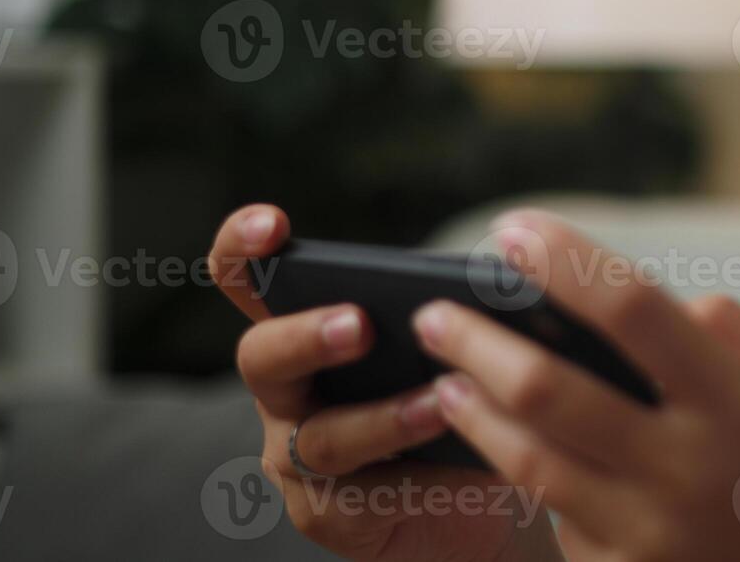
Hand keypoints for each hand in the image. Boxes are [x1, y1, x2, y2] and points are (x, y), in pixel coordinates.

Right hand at [208, 205, 563, 561]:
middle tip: (359, 324)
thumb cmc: (451, 399)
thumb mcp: (448, 346)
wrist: (472, 499)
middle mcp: (284, 392)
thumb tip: (496, 283)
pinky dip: (423, 476)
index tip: (273, 224)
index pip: (245, 280)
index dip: (242, 248)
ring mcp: (296, 457)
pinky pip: (367, 494)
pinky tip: (469, 460)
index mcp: (301, 330)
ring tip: (442, 400)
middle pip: (262, 358)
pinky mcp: (329, 514)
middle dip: (307, 337)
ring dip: (385, 416)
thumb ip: (448, 312)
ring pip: (324, 436)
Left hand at [411, 209, 739, 561]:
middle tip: (438, 312)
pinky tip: (512, 449)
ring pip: (528, 462)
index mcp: (735, 403)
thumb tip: (662, 302)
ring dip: (475, 412)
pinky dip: (533, 477)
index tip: (513, 232)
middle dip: (479, 341)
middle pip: (549, 389)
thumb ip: (738, 334)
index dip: (564, 261)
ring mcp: (648, 533)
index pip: (632, 310)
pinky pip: (557, 519)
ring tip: (448, 378)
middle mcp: (684, 469)